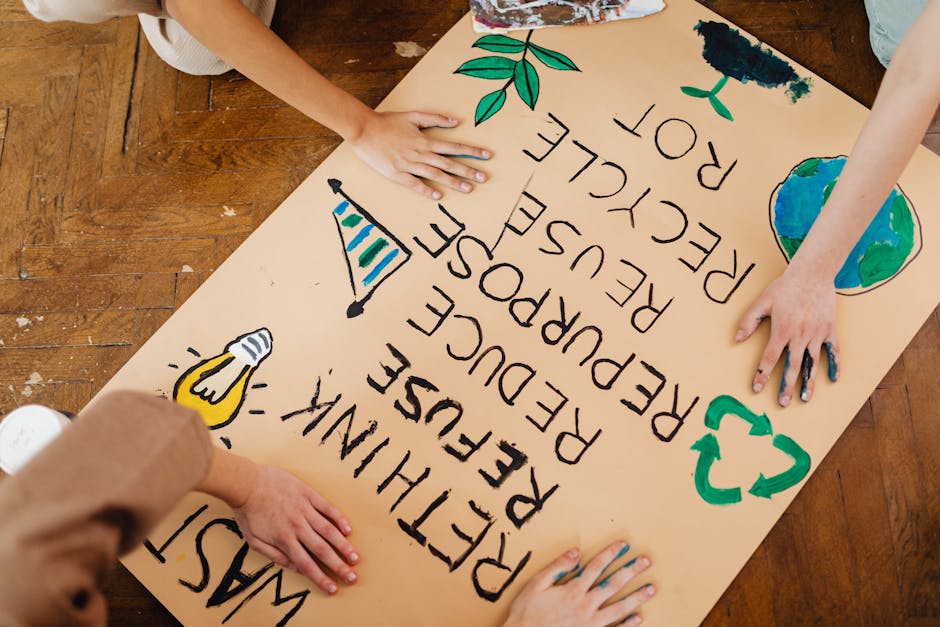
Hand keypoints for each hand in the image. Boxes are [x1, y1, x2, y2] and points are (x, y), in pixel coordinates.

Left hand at [232, 465, 359, 594]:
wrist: (246, 482)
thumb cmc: (248, 512)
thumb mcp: (253, 540)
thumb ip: (274, 556)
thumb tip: (294, 568)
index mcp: (284, 539)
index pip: (306, 564)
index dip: (321, 578)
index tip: (333, 589)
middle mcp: (297, 526)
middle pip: (322, 550)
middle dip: (339, 566)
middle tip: (353, 578)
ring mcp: (304, 509)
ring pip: (329, 530)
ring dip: (344, 546)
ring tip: (356, 557)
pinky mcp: (308, 494)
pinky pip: (328, 508)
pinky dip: (339, 519)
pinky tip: (348, 529)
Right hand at [349, 110, 490, 199]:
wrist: (363, 130)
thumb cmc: (387, 122)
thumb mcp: (413, 116)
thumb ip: (435, 119)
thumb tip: (455, 122)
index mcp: (424, 140)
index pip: (453, 147)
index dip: (471, 151)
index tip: (487, 156)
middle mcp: (420, 153)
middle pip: (449, 163)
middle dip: (468, 170)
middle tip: (484, 177)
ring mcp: (409, 165)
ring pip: (435, 174)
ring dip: (453, 182)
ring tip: (469, 189)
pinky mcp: (397, 174)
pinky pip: (414, 184)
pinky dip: (426, 190)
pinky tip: (438, 196)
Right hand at [503, 541, 654, 626]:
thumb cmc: (527, 613)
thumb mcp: (536, 584)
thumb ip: (557, 567)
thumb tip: (576, 552)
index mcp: (573, 590)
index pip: (596, 567)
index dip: (611, 554)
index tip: (624, 546)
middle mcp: (585, 606)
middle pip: (613, 585)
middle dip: (631, 571)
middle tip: (646, 561)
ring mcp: (590, 623)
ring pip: (619, 608)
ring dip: (637, 597)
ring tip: (651, 588)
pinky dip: (628, 625)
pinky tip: (639, 618)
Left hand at [736, 265, 839, 405]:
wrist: (813, 273)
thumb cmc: (785, 287)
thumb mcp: (761, 301)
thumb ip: (748, 321)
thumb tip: (736, 339)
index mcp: (782, 331)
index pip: (769, 358)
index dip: (762, 375)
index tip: (757, 388)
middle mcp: (800, 336)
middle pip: (791, 366)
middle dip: (786, 386)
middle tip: (782, 403)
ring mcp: (817, 334)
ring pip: (812, 363)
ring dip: (809, 382)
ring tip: (805, 398)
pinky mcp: (830, 330)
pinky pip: (833, 352)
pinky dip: (834, 366)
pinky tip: (832, 379)